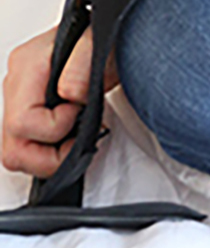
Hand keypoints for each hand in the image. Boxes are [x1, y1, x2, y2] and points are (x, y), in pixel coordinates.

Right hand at [2, 26, 118, 177]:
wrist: (109, 38)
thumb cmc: (104, 40)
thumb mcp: (99, 47)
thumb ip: (82, 68)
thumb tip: (69, 94)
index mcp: (27, 69)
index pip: (23, 122)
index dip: (56, 128)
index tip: (81, 114)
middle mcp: (17, 87)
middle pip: (12, 147)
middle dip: (50, 158)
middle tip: (79, 145)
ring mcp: (23, 102)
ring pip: (17, 153)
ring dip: (51, 159)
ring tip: (78, 143)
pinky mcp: (33, 112)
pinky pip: (31, 146)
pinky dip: (53, 152)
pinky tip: (73, 140)